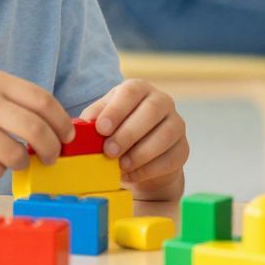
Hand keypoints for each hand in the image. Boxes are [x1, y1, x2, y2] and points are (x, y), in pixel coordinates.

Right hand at [0, 69, 73, 182]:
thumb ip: (10, 99)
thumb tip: (49, 124)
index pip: (44, 101)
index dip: (61, 122)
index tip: (67, 136)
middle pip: (37, 130)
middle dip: (52, 148)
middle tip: (52, 156)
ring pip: (17, 155)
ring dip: (22, 162)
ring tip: (15, 160)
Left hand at [81, 79, 188, 197]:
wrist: (140, 160)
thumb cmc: (116, 133)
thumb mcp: (102, 122)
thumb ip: (92, 121)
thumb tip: (81, 128)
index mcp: (139, 90)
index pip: (131, 92)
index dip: (116, 110)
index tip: (101, 128)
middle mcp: (162, 102)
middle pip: (152, 110)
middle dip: (128, 133)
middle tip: (109, 151)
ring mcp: (176, 124)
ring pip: (165, 134)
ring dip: (140, 153)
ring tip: (120, 166)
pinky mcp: (183, 149)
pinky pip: (170, 158)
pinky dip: (148, 170)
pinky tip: (131, 174)